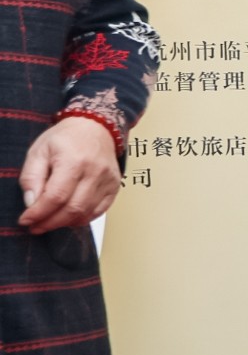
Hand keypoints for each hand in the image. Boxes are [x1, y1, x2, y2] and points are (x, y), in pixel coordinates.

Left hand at [17, 116, 118, 231]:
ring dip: (64, 223)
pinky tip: (68, 218)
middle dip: (50, 222)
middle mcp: (95, 172)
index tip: (26, 220)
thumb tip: (31, 203)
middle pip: (72, 208)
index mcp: (74, 161)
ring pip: (86, 213)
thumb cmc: (65, 138)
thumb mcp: (38, 151)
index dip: (39, 212)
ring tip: (49, 222)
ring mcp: (108, 181)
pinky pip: (99, 211)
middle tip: (35, 227)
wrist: (95, 128)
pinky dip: (82, 219)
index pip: (56, 196)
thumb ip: (31, 177)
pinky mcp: (115, 187)